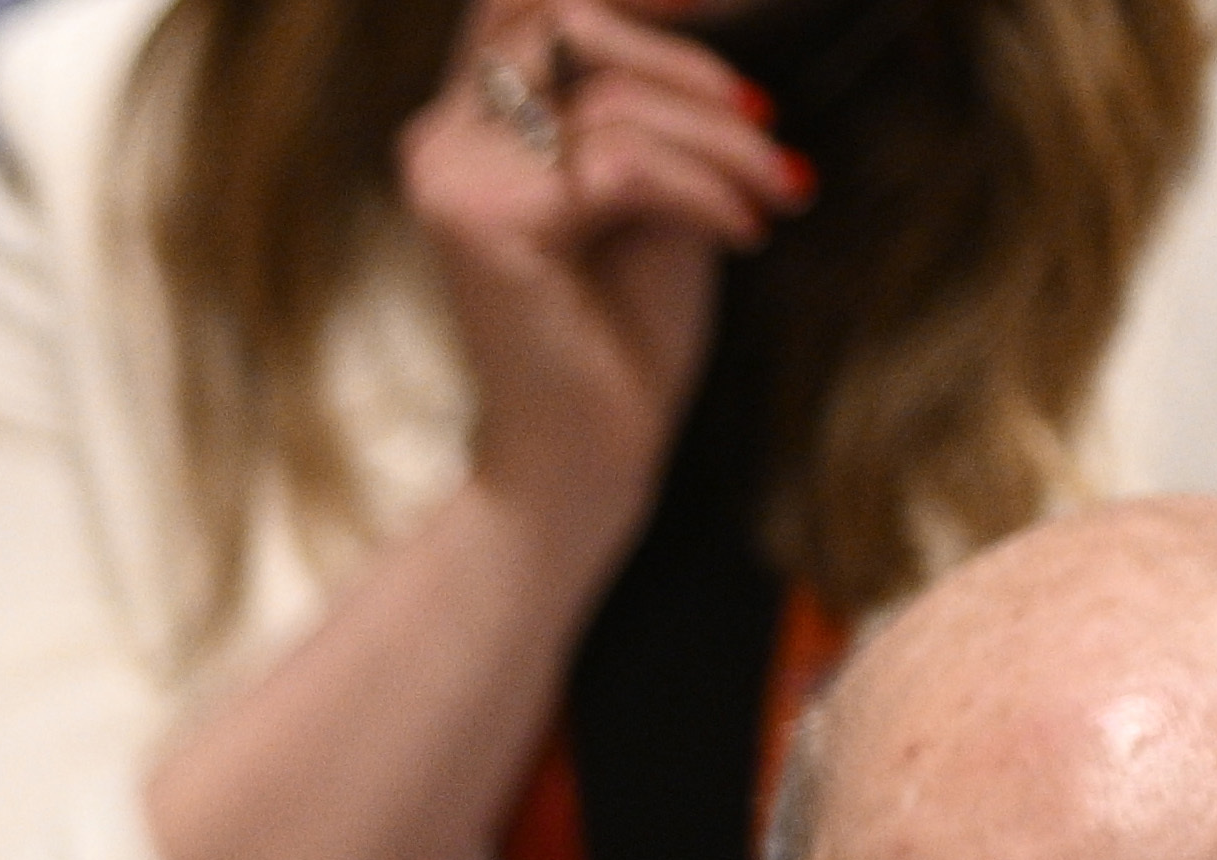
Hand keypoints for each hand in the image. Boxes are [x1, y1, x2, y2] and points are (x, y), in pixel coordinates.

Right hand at [406, 1, 801, 562]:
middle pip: (562, 16)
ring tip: (777, 187)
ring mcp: (451, 181)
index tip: (729, 0)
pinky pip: (624, 164)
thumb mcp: (643, 180)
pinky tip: (748, 228)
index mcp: (467, 125)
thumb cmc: (619, 328)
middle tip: (762, 116)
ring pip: (613, 99)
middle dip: (683, 57)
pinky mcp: (484, 227)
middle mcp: (439, 142)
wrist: (584, 457)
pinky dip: (707, 189)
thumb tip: (698, 5)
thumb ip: (641, 96)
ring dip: (723, 140)